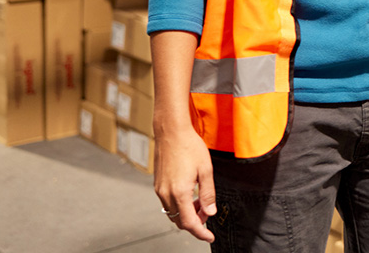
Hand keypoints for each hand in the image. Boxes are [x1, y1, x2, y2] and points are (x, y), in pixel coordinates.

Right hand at [154, 122, 216, 242]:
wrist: (171, 132)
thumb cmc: (189, 146)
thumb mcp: (206, 170)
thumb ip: (208, 193)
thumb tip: (210, 212)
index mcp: (180, 192)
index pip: (190, 223)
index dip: (201, 233)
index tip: (209, 237)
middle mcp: (166, 194)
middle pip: (180, 221)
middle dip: (195, 222)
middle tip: (208, 214)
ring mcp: (160, 190)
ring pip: (173, 213)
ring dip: (187, 213)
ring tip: (201, 202)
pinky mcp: (157, 185)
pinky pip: (168, 203)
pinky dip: (179, 205)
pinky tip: (190, 194)